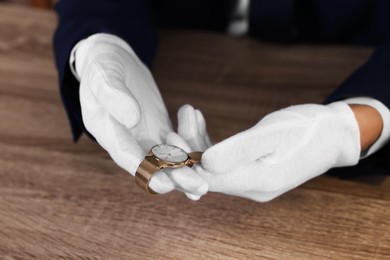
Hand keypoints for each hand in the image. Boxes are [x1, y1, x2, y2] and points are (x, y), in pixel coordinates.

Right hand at [73, 33, 206, 197]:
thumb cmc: (102, 66)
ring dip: (187, 169)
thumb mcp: (103, 75)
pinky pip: (177, 143)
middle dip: (176, 178)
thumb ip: (113, 95)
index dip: (146, 172)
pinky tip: (204, 152)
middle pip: (152, 166)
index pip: (127, 156)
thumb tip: (130, 117)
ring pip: (168, 160)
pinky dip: (191, 148)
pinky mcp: (160, 130)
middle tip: (200, 188)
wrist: (113, 61)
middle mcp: (127, 141)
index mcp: (108, 132)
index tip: (165, 185)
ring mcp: (145, 137)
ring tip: (207, 180)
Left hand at [176, 103, 361, 201]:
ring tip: (188, 112)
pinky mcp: (251, 169)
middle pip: (205, 174)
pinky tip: (199, 120)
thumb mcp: (273, 133)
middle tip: (175, 121)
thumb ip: (238, 150)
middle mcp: (250, 187)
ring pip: (212, 165)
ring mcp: (250, 180)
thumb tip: (202, 163)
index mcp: (256, 182)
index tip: (169, 137)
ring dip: (196, 141)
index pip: (206, 180)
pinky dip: (209, 141)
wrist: (333, 133)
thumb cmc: (307, 129)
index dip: (182, 161)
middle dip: (185, 149)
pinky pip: (223, 160)